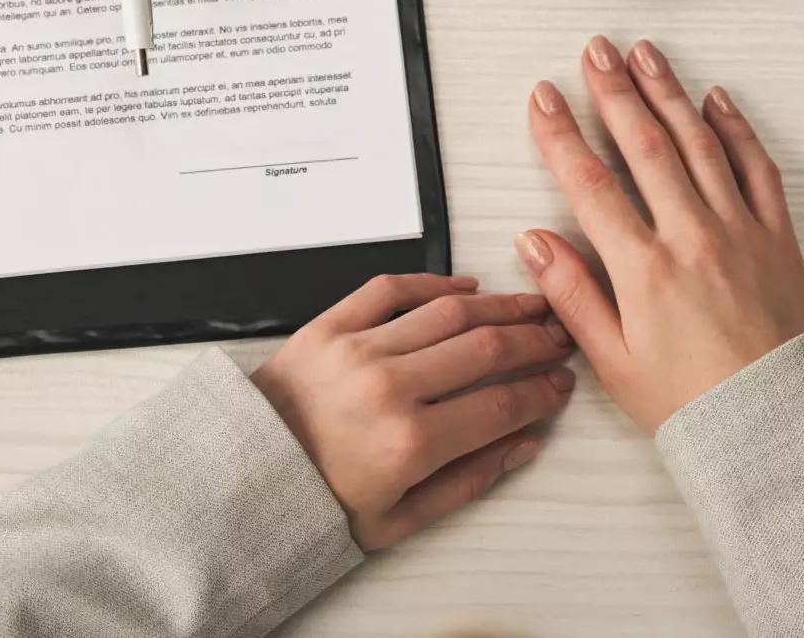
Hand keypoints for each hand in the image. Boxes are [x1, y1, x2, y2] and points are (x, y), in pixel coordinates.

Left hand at [250, 273, 575, 549]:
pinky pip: (391, 290)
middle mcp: (389, 389)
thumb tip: (522, 444)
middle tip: (558, 339)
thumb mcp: (398, 520)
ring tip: (528, 307)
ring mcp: (358, 350)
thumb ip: (468, 482)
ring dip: (498, 306)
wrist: (243, 477)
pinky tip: (464, 287)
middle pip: (485, 349)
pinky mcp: (329, 326)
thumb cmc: (317, 501)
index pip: (501, 404)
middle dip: (533, 341)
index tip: (560, 383)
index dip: (542, 391)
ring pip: (448, 312)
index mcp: (410, 444)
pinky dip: (433, 283)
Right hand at [519, 36, 803, 432]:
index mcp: (644, 271)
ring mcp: (739, 231)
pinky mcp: (778, 237)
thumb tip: (533, 242)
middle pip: (644, 145)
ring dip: (668, 92)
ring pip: (698, 143)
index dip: (561, 135)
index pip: (590, 184)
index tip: (543, 99)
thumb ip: (573, 297)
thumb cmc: (696, 406)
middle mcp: (691, 237)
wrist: (782, 426)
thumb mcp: (616, 365)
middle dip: (614, 91)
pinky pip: (757, 168)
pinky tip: (717, 99)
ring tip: (645, 54)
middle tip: (594, 50)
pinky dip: (737, 128)